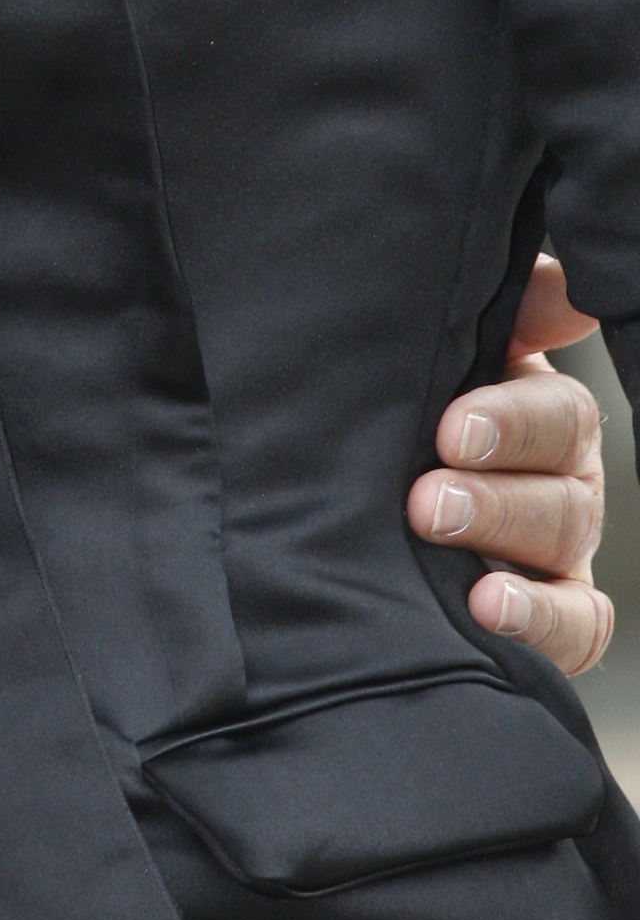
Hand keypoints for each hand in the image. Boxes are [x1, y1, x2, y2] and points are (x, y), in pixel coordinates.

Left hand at [408, 257, 612, 677]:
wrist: (342, 498)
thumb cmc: (399, 409)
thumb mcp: (436, 358)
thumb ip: (503, 316)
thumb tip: (557, 290)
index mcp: (540, 416)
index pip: (559, 414)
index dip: (513, 422)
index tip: (449, 430)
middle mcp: (559, 482)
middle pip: (563, 489)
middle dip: (494, 495)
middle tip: (426, 500)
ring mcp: (557, 555)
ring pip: (564, 549)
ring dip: (500, 543)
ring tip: (437, 539)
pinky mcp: (549, 618)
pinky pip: (577, 629)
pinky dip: (540, 622)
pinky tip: (488, 609)